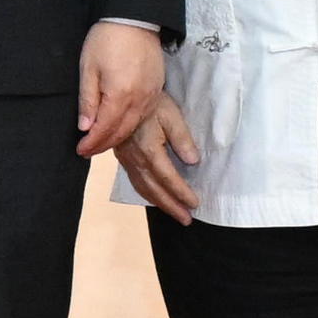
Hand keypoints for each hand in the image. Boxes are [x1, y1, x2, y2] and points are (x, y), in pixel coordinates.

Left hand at [72, 19, 166, 158]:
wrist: (135, 19)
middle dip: (104, 144)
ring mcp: (152, 96)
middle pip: (122, 131)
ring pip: (134, 126)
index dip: (92, 143)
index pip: (106, 129)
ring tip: (101, 142)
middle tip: (88, 150)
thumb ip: (88, 100)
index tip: (80, 150)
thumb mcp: (88, 68)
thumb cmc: (106, 40)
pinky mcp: (157, 90)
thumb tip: (85, 127)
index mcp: (121, 95)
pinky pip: (144, 115)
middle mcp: (140, 100)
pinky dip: (130, 125)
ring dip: (118, 137)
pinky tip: (119, 126)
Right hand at [111, 89, 199, 223]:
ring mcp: (127, 160)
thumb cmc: (151, 103)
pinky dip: (146, 194)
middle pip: (154, 189)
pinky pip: (134, 181)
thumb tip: (193, 161)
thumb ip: (182, 138)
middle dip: (171, 206)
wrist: (123, 98)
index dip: (181, 192)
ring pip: (143, 188)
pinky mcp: (122, 158)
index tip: (195, 203)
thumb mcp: (171, 115)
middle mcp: (136, 159)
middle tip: (186, 219)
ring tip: (175, 213)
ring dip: (159, 204)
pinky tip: (154, 198)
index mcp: (149, 149)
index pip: (167, 177)